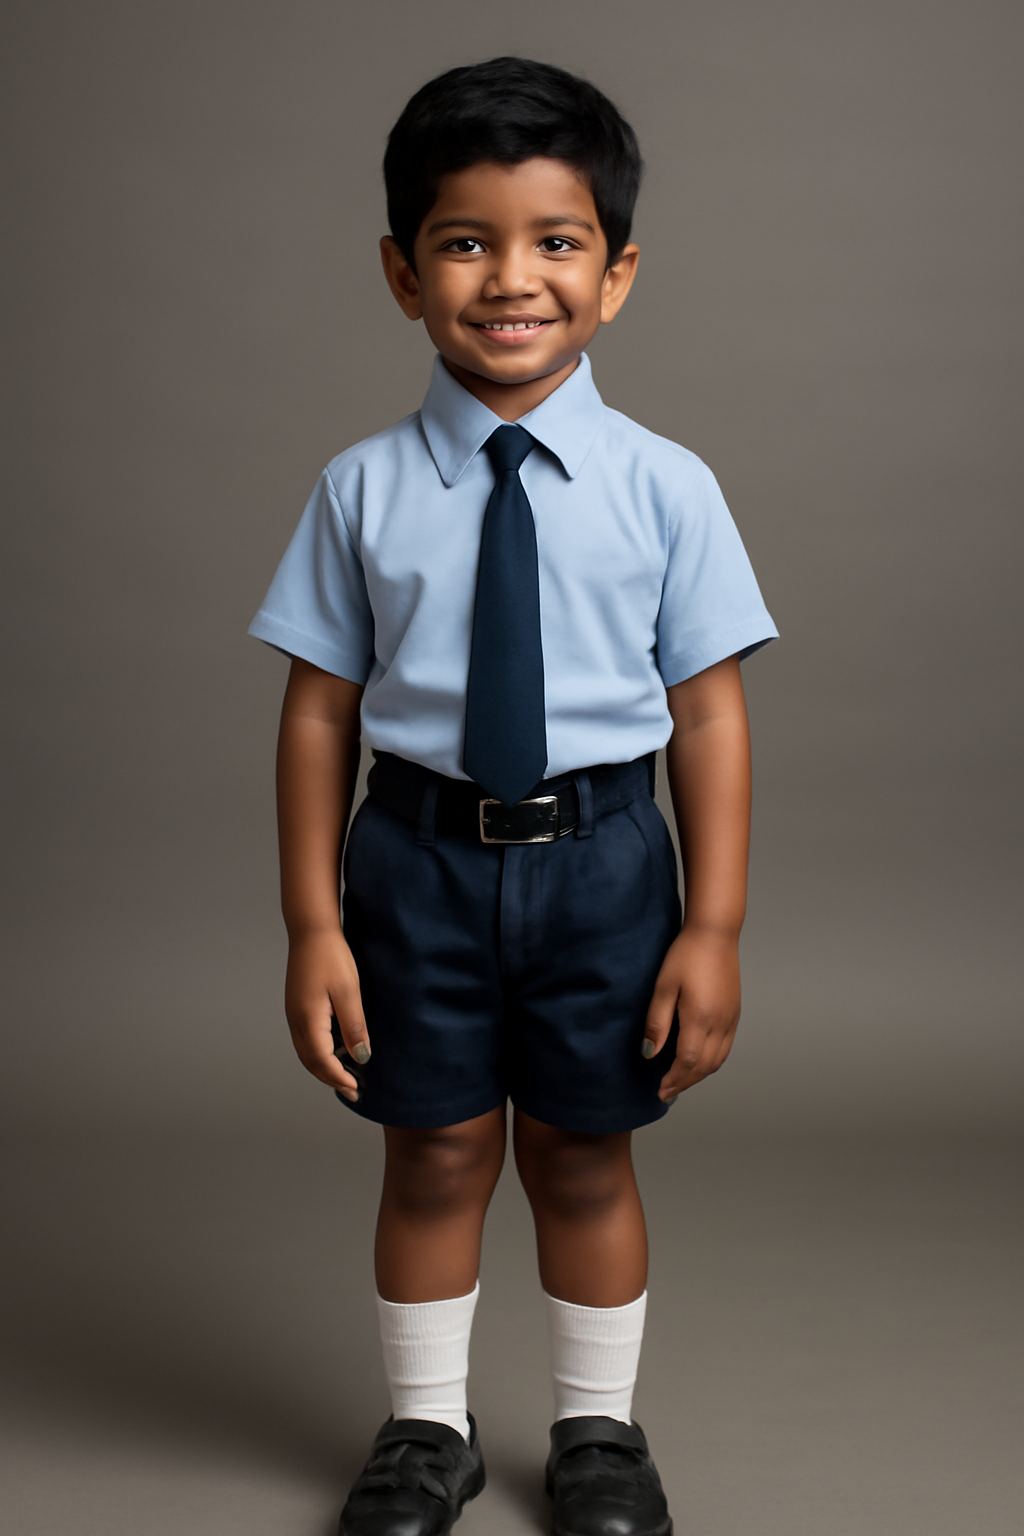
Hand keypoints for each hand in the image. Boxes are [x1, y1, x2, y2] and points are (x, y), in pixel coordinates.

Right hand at [284, 927, 368, 1101]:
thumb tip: (361, 1058)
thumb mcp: (349, 992)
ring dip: (324, 1067)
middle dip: (331, 1079)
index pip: (322, 1061)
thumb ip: (354, 1027)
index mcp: (308, 1020)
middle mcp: (296, 1021)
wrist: (312, 930)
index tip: (357, 1088)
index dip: (339, 1078)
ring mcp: (294, 1014)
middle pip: (311, 1062)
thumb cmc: (331, 957)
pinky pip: (306, 1039)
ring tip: (345, 1076)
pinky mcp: (298, 1006)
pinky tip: (336, 1051)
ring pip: (307, 1052)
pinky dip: (320, 1052)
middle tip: (353, 1091)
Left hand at [642, 927, 740, 1101]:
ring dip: (698, 1075)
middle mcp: (720, 1023)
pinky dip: (711, 1062)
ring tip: (679, 1081)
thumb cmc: (686, 955)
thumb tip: (649, 1054)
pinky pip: (725, 1048)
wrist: (714, 934)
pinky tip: (697, 1060)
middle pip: (704, 1067)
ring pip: (718, 1060)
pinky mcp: (734, 1013)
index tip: (659, 1090)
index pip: (688, 1062)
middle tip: (666, 1092)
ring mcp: (731, 1019)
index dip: (673, 1080)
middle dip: (684, 1083)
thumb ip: (657, 1023)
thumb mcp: (663, 987)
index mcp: (701, 1018)